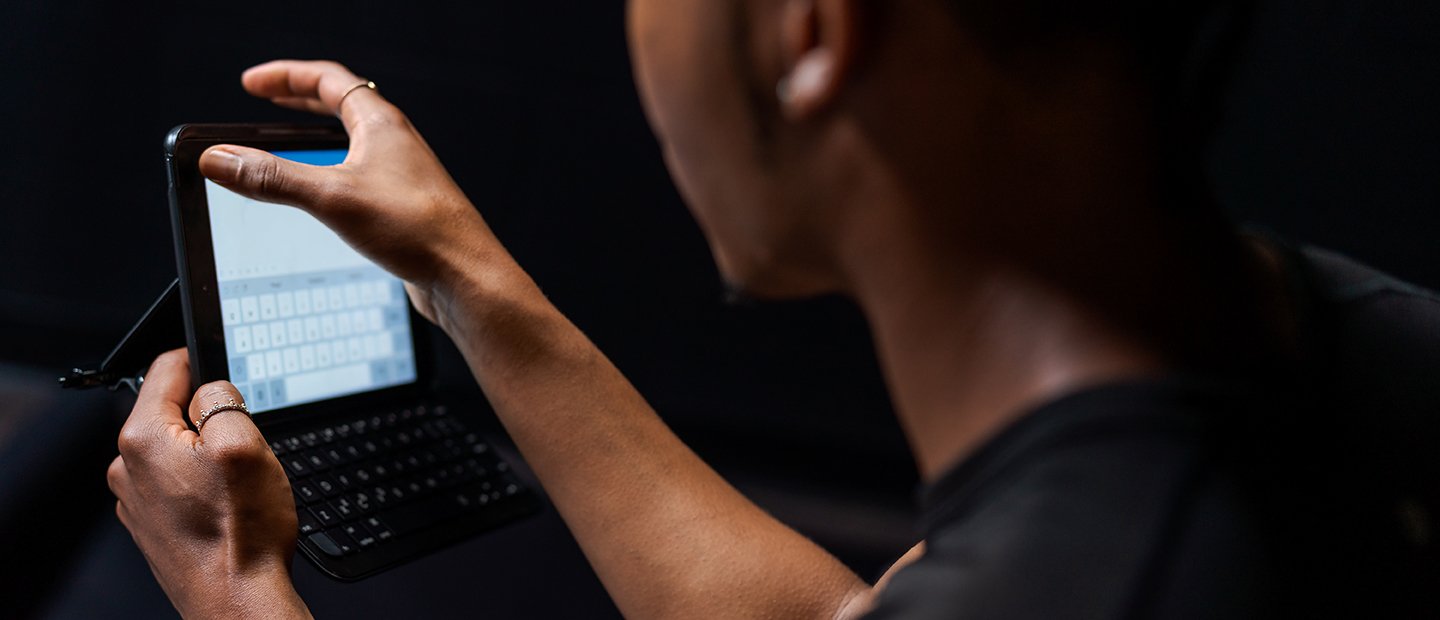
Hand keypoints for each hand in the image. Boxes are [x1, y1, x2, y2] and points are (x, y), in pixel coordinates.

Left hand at [108, 350, 308, 617]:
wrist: (236, 599)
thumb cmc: (242, 533)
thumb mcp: (245, 443)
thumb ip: (222, 398)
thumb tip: (211, 388)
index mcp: (144, 439)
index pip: (167, 368)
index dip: (203, 359)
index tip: (227, 370)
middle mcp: (129, 468)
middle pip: (172, 410)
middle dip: (210, 417)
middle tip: (244, 445)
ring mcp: (137, 499)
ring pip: (177, 448)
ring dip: (207, 454)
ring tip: (237, 484)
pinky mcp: (152, 522)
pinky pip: (178, 482)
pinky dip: (202, 484)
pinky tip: (226, 506)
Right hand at [198, 59, 521, 326]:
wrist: (466, 276)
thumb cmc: (418, 230)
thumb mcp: (332, 197)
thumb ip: (273, 178)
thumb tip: (219, 158)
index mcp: (381, 124)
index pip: (328, 80)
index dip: (285, 76)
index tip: (250, 83)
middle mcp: (395, 143)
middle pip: (342, 106)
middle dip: (299, 100)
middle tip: (264, 101)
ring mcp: (402, 175)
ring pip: (353, 143)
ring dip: (317, 138)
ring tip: (286, 147)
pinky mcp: (403, 207)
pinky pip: (360, 176)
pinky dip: (332, 175)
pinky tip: (322, 200)